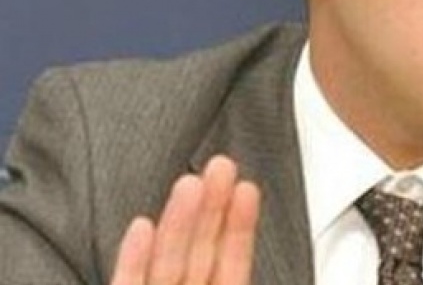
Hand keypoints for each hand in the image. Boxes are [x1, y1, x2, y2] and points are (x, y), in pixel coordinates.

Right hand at [110, 156, 260, 284]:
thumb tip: (273, 280)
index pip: (231, 265)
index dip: (239, 228)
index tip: (246, 188)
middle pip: (199, 254)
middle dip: (211, 210)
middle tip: (221, 166)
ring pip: (166, 264)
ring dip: (178, 222)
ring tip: (190, 183)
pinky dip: (132, 260)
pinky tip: (141, 226)